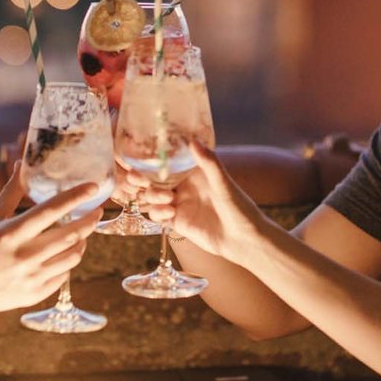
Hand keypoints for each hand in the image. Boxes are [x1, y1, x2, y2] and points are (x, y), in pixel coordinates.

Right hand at [0, 161, 100, 319]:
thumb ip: (10, 192)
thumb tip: (21, 164)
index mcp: (12, 234)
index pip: (51, 210)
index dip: (75, 197)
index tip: (93, 187)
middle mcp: (24, 256)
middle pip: (70, 235)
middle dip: (89, 220)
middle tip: (97, 210)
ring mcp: (31, 277)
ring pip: (72, 256)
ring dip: (82, 241)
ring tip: (83, 232)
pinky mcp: (35, 294)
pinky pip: (64, 275)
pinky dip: (68, 261)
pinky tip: (65, 254)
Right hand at [139, 142, 268, 262]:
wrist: (244, 240)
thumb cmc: (239, 207)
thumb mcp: (224, 183)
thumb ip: (209, 163)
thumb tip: (193, 140)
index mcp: (193, 171)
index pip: (166, 161)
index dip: (150, 159)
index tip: (138, 157)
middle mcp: (183, 185)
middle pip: (153, 179)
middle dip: (142, 178)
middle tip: (137, 179)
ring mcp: (179, 203)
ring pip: (153, 196)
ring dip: (152, 195)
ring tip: (166, 199)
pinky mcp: (178, 221)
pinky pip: (157, 214)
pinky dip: (157, 212)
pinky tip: (169, 213)